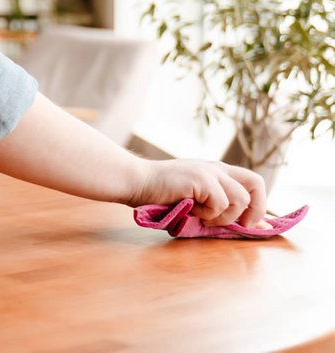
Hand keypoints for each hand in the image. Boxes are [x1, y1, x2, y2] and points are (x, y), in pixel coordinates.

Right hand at [127, 158, 267, 227]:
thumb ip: (218, 207)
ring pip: (239, 199)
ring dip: (223, 216)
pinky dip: (207, 214)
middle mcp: (217, 168)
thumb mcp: (195, 199)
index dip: (259, 205)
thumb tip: (249, 227)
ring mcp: (209, 172)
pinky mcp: (201, 179)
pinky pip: (220, 204)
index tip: (249, 224)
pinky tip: (190, 209)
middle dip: (254, 209)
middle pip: (256, 184)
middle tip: (239, 224)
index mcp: (217, 171)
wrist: (135, 181)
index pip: (253, 183)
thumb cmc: (160, 194)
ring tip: (200, 215)